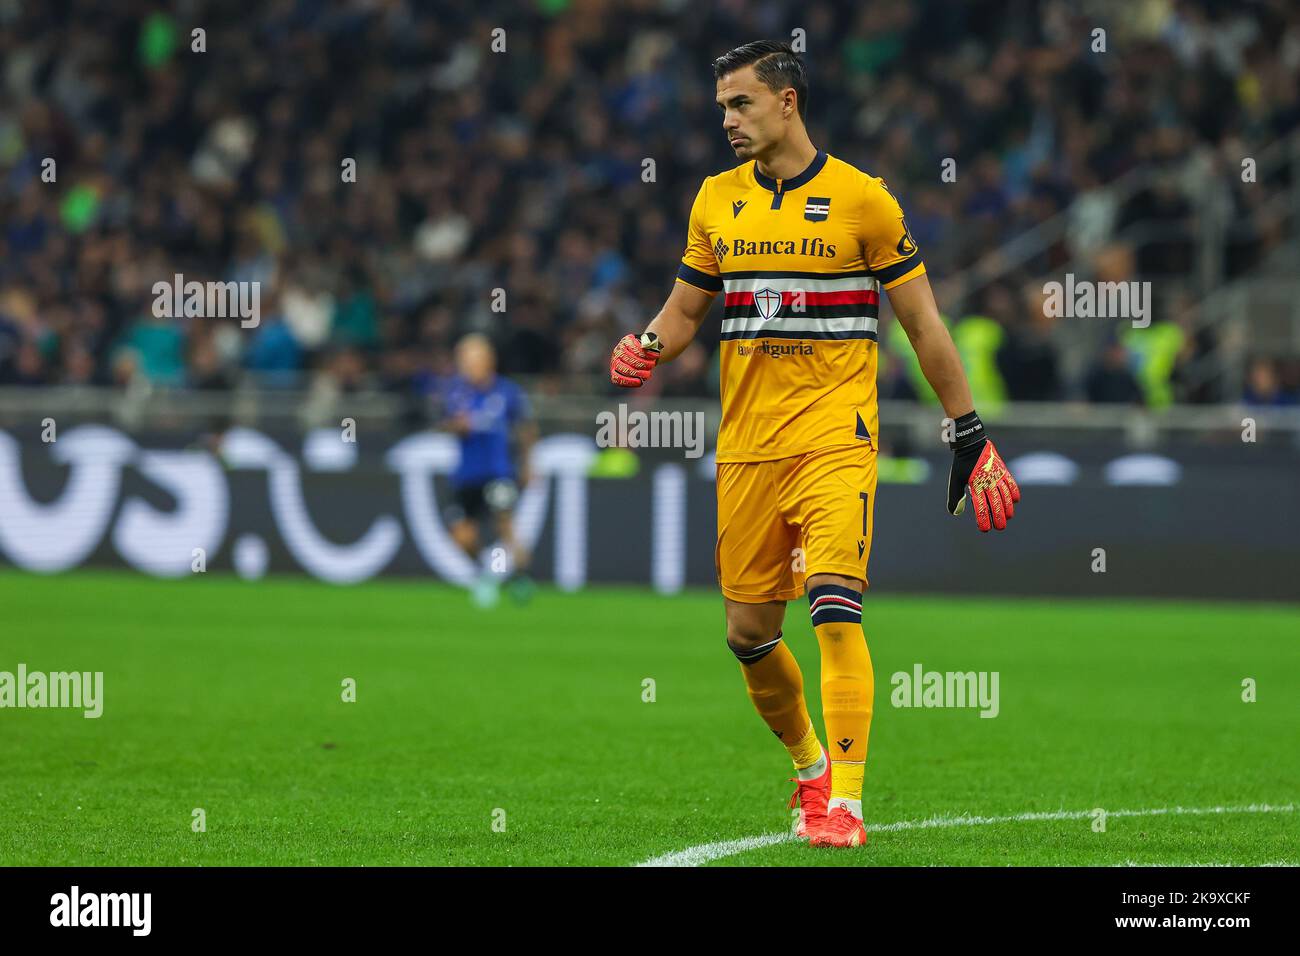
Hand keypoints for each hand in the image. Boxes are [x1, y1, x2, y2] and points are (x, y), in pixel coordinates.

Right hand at [610, 333, 661, 386]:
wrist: (641, 355)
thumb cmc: (646, 349)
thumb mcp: (650, 343)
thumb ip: (649, 341)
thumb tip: (646, 344)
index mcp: (627, 341)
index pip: (635, 348)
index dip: (646, 354)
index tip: (656, 356)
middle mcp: (619, 350)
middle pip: (629, 359)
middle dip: (643, 364)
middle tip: (652, 365)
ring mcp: (615, 361)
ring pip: (624, 369)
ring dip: (638, 373)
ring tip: (647, 374)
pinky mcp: (614, 372)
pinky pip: (618, 379)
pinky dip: (629, 382)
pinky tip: (639, 382)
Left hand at [947, 413, 1019, 531]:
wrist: (971, 444)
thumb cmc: (962, 464)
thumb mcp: (955, 480)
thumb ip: (956, 496)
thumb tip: (955, 513)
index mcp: (976, 485)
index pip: (981, 507)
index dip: (983, 519)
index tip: (985, 529)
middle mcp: (988, 482)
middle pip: (996, 504)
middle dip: (998, 517)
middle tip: (1000, 527)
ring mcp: (998, 476)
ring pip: (1006, 496)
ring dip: (1008, 508)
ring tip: (1008, 517)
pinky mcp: (1003, 471)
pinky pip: (1012, 483)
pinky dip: (1014, 492)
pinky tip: (1015, 500)